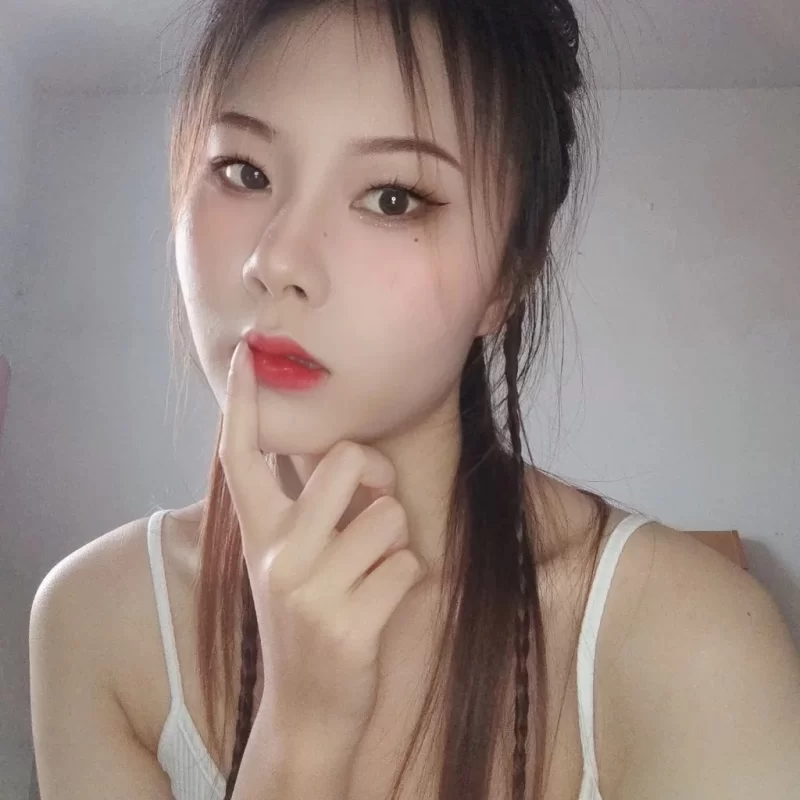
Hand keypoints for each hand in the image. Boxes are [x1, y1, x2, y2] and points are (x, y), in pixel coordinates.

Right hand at [219, 340, 426, 752]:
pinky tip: (381, 606)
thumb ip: (301, 509)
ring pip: (391, 516)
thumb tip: (338, 453)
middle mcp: (276, 556)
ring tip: (371, 573)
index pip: (241, 456)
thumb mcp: (285, 563)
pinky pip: (409, 565)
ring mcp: (310, 593)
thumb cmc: (305, 620)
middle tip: (374, 504)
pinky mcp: (350, 627)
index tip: (246, 357)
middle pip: (346, 458)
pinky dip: (408, 581)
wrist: (306, 713)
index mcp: (258, 534)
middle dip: (376, 475)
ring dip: (395, 541)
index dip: (242, 404)